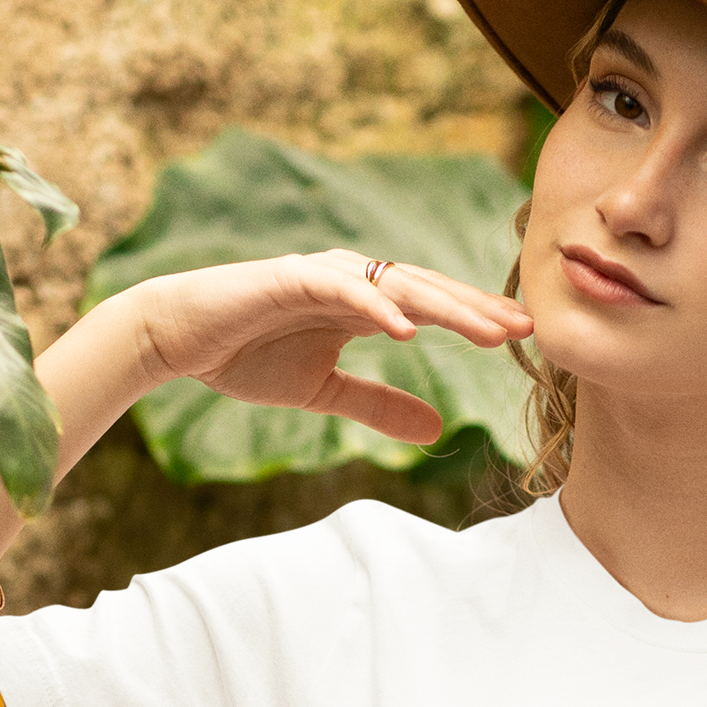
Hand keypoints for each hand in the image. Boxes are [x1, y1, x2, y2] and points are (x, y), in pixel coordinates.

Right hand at [134, 251, 532, 447]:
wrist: (179, 339)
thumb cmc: (247, 356)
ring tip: (486, 330)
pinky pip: (343, 292)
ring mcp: (322, 275)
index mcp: (364, 303)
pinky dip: (377, 308)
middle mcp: (351, 280)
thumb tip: (438, 431)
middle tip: (528, 327)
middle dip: (478, 309)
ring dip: (444, 307)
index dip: (477, 320)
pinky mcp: (290, 279)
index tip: (524, 338)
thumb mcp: (325, 392)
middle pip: (428, 291)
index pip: (433, 307)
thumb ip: (380, 405)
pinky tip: (409, 330)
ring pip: (397, 287)